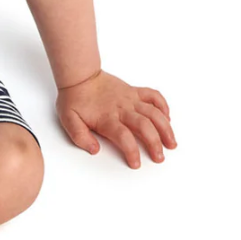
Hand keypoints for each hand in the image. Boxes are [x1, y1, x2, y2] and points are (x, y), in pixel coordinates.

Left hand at [56, 69, 175, 167]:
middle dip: (155, 144)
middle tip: (159, 158)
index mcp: (106, 118)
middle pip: (144, 126)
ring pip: (154, 113)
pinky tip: (167, 118)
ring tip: (171, 143)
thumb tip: (94, 150)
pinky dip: (163, 106)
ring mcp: (130, 98)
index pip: (124, 137)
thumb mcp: (68, 120)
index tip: (136, 164)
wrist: (80, 76)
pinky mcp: (134, 91)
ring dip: (165, 128)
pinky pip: (154, 96)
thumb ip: (80, 136)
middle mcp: (122, 108)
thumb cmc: (74, 99)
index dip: (132, 152)